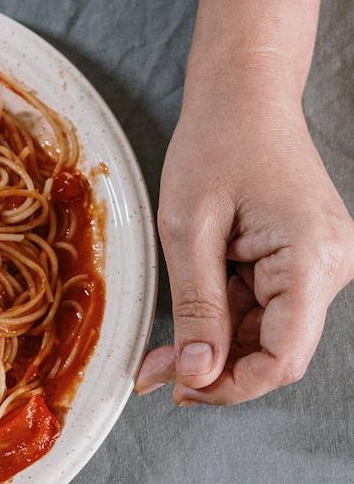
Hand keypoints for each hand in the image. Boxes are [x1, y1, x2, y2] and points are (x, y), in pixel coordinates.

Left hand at [136, 69, 353, 404]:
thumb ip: (196, 308)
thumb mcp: (188, 230)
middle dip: (214, 370)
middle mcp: (331, 265)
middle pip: (276, 352)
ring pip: (269, 336)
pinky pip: (267, 310)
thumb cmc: (215, 144)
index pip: (283, 358)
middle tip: (154, 373)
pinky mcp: (306, 261)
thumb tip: (198, 376)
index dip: (230, 387)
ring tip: (163, 349)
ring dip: (216, 348)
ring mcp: (323, 264)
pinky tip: (192, 318)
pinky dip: (226, 322)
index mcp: (310, 258)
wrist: (244, 93)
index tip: (179, 390)